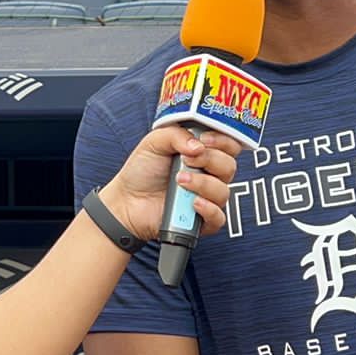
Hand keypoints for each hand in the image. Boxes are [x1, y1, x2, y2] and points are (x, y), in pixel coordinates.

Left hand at [98, 128, 241, 244]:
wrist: (126, 200)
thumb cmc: (141, 171)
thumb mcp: (154, 142)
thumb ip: (176, 135)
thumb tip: (199, 145)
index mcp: (202, 153)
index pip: (229, 145)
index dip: (223, 141)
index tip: (205, 140)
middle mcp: (209, 174)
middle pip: (229, 166)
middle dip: (210, 160)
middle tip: (187, 160)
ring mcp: (207, 197)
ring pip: (223, 191)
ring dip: (203, 184)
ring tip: (180, 181)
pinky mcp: (202, 219)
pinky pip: (218, 217)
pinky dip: (208, 209)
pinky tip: (193, 203)